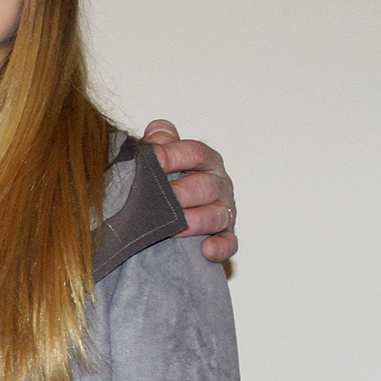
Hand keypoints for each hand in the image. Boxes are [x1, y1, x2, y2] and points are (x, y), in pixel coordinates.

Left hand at [145, 120, 236, 262]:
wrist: (170, 216)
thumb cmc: (168, 184)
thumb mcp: (162, 160)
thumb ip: (160, 143)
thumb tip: (158, 131)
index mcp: (205, 161)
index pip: (194, 153)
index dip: (173, 155)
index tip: (152, 160)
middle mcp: (218, 184)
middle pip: (206, 185)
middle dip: (181, 193)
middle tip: (158, 201)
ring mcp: (224, 211)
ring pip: (217, 215)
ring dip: (196, 222)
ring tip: (174, 228)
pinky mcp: (226, 236)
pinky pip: (229, 243)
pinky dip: (220, 247)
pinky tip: (206, 250)